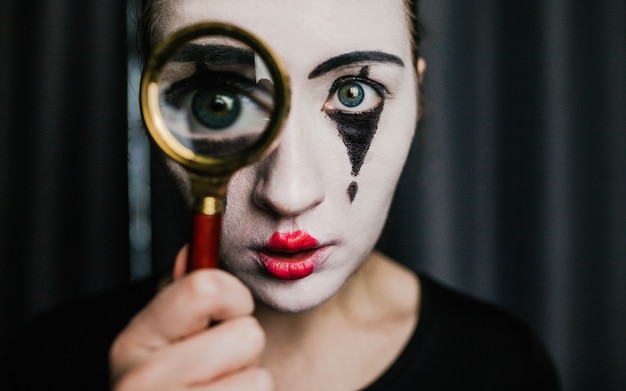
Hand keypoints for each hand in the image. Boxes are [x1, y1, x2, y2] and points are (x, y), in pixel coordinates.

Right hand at [109, 247, 273, 389]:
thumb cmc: (171, 386)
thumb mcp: (164, 340)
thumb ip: (180, 296)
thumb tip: (191, 247)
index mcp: (134, 342)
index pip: (207, 287)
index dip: (233, 297)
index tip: (226, 313)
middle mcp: (141, 383)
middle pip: (246, 336)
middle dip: (244, 350)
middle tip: (219, 366)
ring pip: (259, 380)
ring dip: (248, 384)